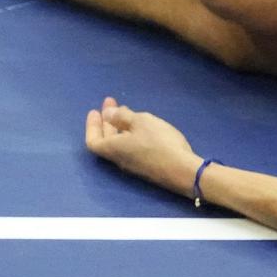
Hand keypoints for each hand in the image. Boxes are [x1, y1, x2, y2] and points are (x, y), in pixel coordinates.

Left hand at [84, 97, 201, 195]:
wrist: (183, 171)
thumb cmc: (159, 142)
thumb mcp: (140, 122)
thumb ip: (121, 116)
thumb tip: (106, 114)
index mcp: (113, 149)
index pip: (93, 140)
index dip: (92, 125)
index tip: (95, 110)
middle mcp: (120, 159)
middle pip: (107, 141)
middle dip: (108, 121)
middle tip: (112, 104)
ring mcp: (135, 166)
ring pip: (121, 144)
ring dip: (120, 127)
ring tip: (127, 112)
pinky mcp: (148, 167)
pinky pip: (133, 148)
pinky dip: (131, 135)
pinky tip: (142, 127)